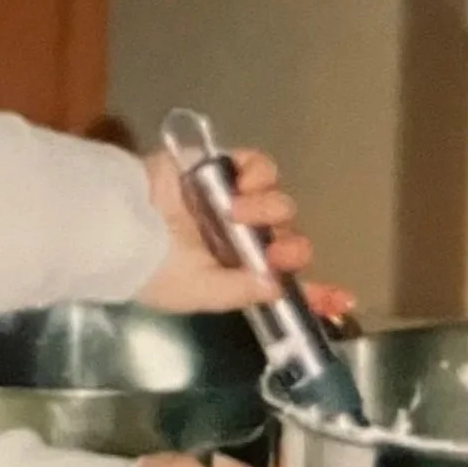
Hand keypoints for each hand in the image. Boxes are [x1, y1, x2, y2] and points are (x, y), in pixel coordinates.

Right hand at [138, 147, 354, 320]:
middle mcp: (241, 238)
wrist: (123, 229)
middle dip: (292, 247)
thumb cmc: (155, 270)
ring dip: (268, 209)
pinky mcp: (224, 170)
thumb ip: (240, 291)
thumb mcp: (199, 294)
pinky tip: (244, 186)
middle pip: (290, 237)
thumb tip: (276, 286)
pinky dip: (260, 175)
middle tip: (273, 250)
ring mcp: (234, 202)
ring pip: (280, 202)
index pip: (286, 282)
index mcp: (238, 273)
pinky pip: (260, 166)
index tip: (344, 300)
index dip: (317, 291)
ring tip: (238, 214)